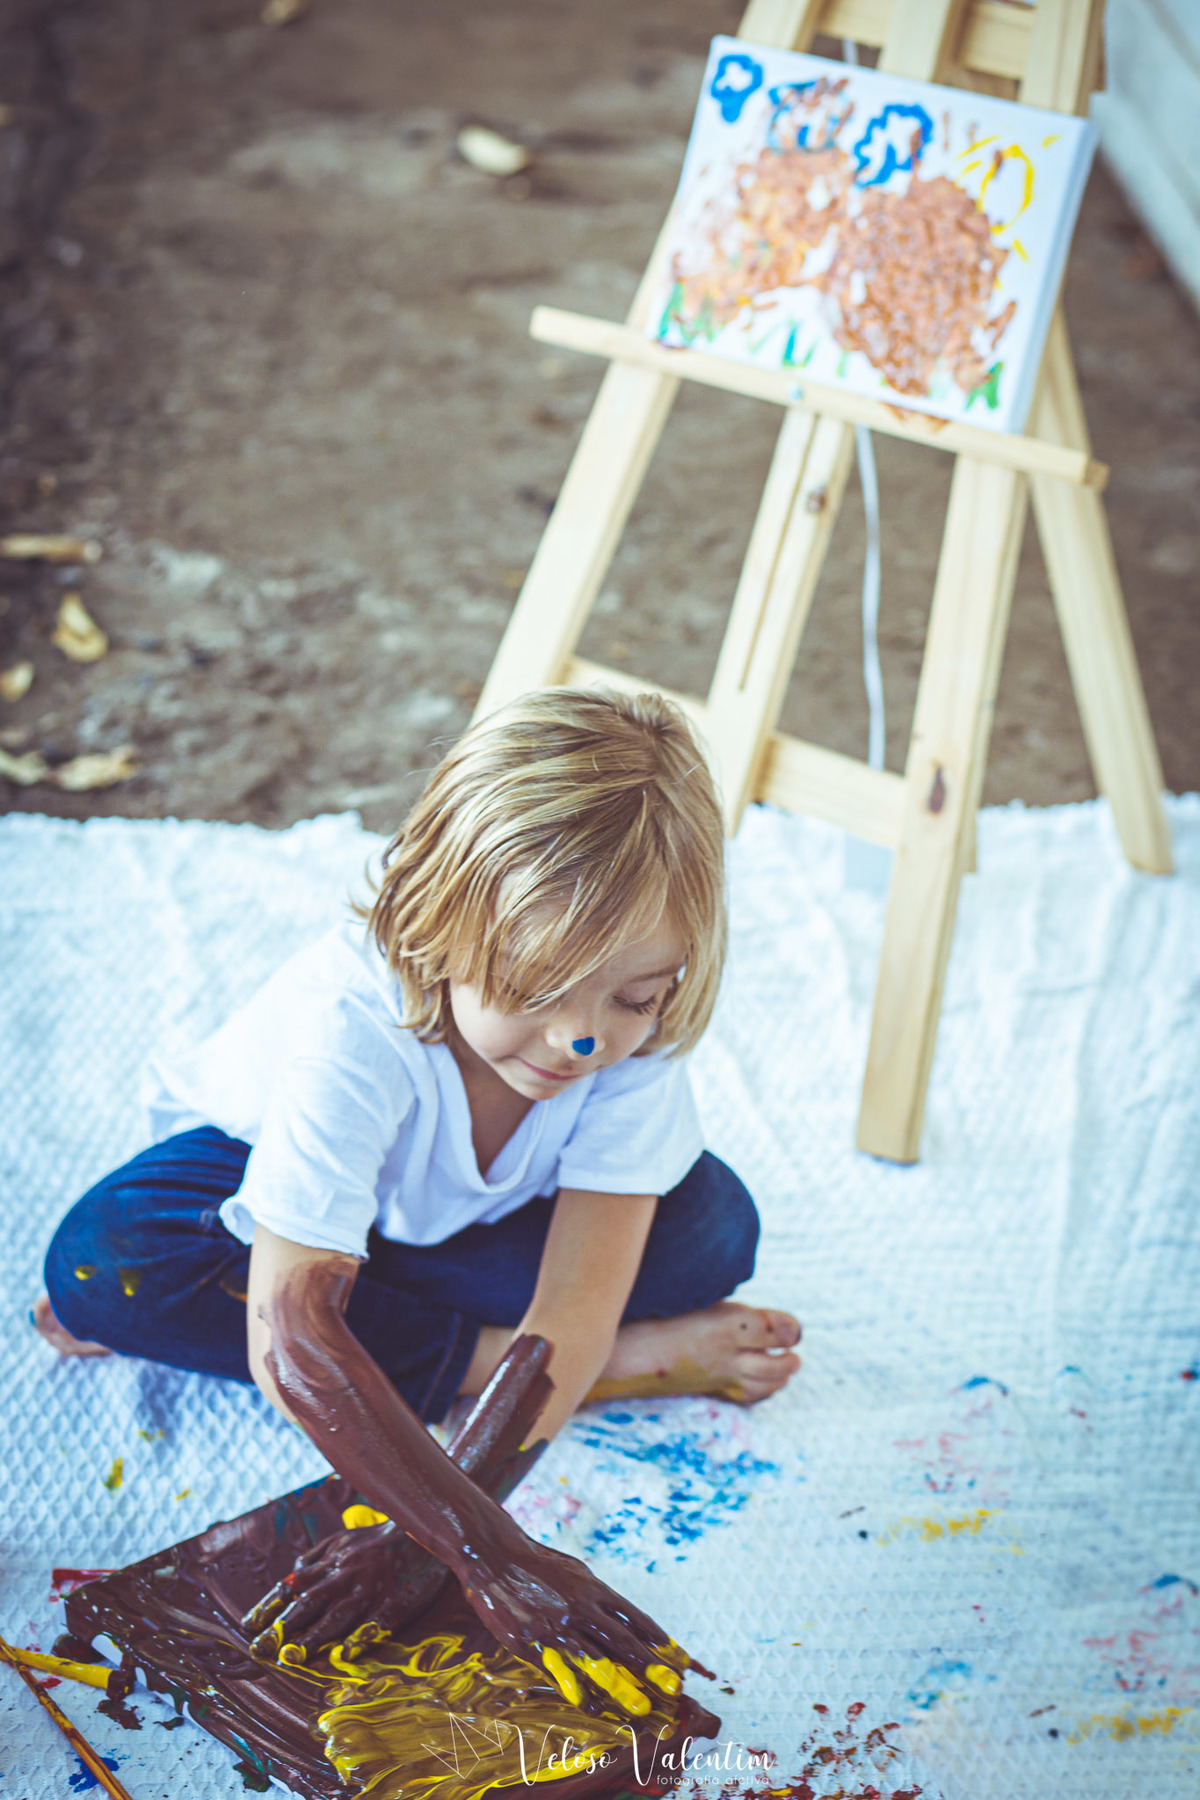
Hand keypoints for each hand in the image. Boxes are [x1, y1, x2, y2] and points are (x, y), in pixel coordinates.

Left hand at [241, 1520, 445, 1660]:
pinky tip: (344, 1655)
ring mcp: (372, 1590)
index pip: (293, 1584)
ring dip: (314, 1637)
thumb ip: (315, 1557)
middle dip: (282, 1628)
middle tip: (259, 1650)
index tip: (248, 1627)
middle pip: (310, 1604)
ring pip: (338, 1616)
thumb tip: (290, 1573)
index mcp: (331, 1561)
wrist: (422, 1533)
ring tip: (292, 1657)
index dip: (270, 1606)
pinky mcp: (397, 1603)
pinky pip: (377, 1623)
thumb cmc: (377, 1540)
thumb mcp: (342, 1539)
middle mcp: (346, 1576)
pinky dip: (360, 1638)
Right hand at [458, 1519, 688, 1715]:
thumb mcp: (576, 1573)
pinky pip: (560, 1671)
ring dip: (620, 1686)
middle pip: (622, 1641)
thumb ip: (599, 1598)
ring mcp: (556, 1627)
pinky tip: (592, 1706)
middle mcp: (581, 1608)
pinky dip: (578, 1690)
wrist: (495, 1556)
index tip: (680, 1660)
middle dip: (649, 1667)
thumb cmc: (539, 1565)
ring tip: (640, 1706)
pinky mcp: (532, 1643)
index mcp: (594, 1589)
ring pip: (595, 1661)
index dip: (659, 1642)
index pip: (635, 1618)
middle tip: (672, 1688)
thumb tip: (625, 1620)